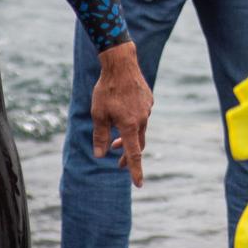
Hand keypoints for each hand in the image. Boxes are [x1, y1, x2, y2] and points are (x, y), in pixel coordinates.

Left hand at [91, 41, 151, 186]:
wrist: (121, 63)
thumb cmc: (107, 89)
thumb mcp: (98, 114)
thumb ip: (100, 136)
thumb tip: (100, 154)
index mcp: (130, 125)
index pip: (134, 154)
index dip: (135, 170)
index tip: (139, 184)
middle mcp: (142, 119)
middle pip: (138, 144)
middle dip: (128, 155)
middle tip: (117, 162)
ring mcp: (147, 109)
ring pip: (139, 129)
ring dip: (128, 136)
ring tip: (115, 138)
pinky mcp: (149, 100)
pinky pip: (142, 116)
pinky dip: (132, 121)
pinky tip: (122, 112)